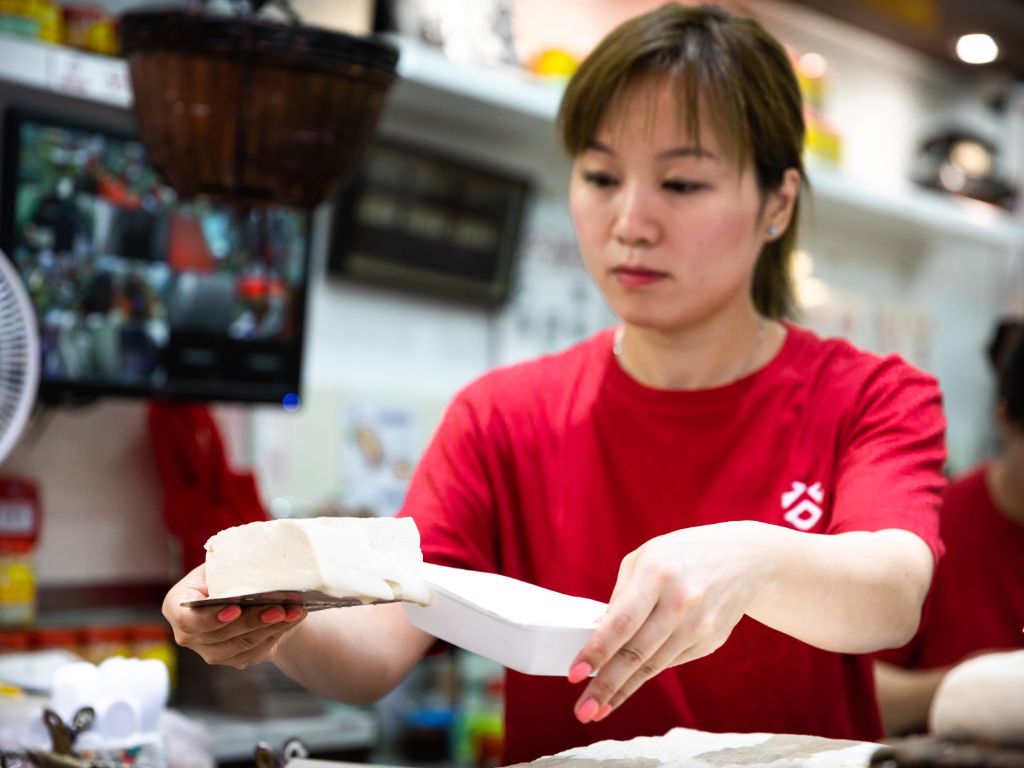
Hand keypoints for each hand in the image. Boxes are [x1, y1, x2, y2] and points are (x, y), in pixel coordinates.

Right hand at [162, 565, 306, 668]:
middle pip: (220, 636)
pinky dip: (277, 634)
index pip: (186, 619)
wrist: (246, 593)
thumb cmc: (230, 572)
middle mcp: (189, 635)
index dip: (209, 618)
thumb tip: (259, 554)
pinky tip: (293, 618)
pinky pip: (256, 652)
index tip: (235, 608)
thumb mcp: (223, 562)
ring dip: (270, 628)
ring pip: (242, 646)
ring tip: (294, 612)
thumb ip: (231, 563)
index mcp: (177, 606)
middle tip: (279, 608)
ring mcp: (211, 651)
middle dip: (252, 621)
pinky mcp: (235, 660)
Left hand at [567, 521, 770, 722]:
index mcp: (657, 574)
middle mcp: (680, 602)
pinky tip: (624, 689)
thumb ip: (620, 594)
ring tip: (596, 710)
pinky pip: (669, 663)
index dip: (597, 650)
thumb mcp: (645, 557)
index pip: (623, 621)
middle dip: (606, 685)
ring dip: (622, 691)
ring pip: (653, 666)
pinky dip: (644, 677)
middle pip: (637, 653)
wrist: (745, 560)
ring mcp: (699, 625)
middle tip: (582, 711)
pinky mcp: (710, 641)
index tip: (575, 674)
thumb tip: (596, 633)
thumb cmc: (683, 554)